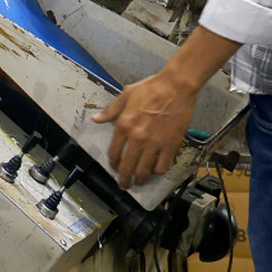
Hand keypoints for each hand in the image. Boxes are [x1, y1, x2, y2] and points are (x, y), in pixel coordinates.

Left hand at [92, 71, 197, 187]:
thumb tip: (95, 119)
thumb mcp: (126, 95)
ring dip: (140, 179)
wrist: (176, 87)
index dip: (113, 164)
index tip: (115, 167)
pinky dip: (157, 172)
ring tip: (139, 181)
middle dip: (124, 180)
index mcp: (124, 125)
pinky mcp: (170, 146)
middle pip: (128, 167)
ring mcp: (155, 144)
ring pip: (144, 171)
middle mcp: (137, 138)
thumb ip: (111, 110)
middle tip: (124, 185)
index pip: (114, 153)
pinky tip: (155, 170)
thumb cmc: (150, 88)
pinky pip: (162, 167)